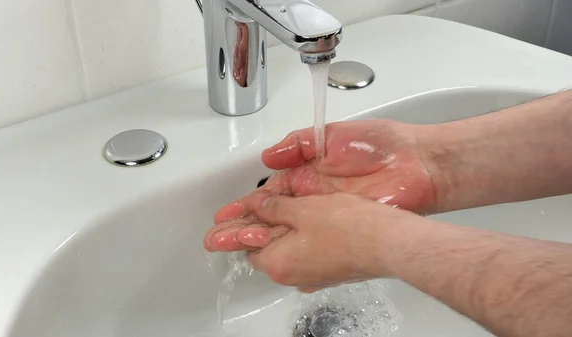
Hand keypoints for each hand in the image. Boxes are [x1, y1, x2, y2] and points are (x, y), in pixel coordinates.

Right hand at [205, 120, 438, 251]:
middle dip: (241, 227)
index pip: (267, 195)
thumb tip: (269, 157)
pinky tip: (272, 259)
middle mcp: (313, 198)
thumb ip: (298, 145)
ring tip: (232, 247)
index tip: (225, 215)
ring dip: (258, 241)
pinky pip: (312, 243)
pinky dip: (291, 251)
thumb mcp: (330, 135)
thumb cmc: (382, 145)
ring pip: (286, 233)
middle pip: (270, 217)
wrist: (418, 164)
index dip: (244, 206)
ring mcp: (327, 215)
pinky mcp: (343, 228)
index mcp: (308, 174)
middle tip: (217, 238)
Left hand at [236, 192, 417, 291]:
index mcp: (278, 263)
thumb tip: (258, 206)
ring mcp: (314, 275)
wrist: (388, 242)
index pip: (247, 246)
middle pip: (266, 249)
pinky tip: (310, 218)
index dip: (241, 227)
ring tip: (284, 208)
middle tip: (254, 210)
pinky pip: (308, 252)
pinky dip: (303, 236)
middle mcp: (293, 275)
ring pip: (289, 249)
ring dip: (284, 230)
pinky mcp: (332, 270)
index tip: (233, 218)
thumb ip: (274, 208)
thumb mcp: (301, 209)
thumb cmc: (350, 228)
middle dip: (259, 229)